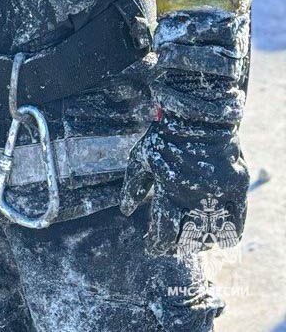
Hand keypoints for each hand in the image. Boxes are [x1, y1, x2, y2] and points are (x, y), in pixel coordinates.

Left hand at [120, 117, 247, 255]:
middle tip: (169, 246)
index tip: (150, 247)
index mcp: (168, 189)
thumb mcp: (141, 157)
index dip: (156, 244)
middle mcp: (194, 195)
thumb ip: (133, 185)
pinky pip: (236, 223)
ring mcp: (217, 193)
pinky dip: (228, 235)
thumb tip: (125, 212)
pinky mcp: (236, 187)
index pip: (163, 232)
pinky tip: (218, 238)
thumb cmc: (165, 136)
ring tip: (189, 242)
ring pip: (211, 235)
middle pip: (187, 238)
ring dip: (199, 243)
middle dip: (175, 247)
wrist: (197, 113)